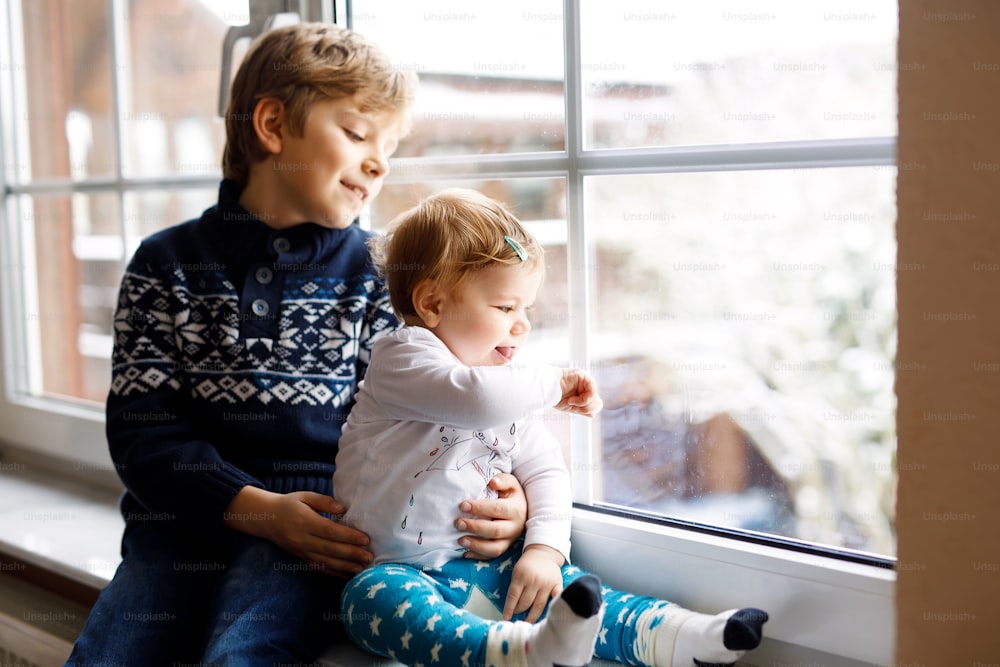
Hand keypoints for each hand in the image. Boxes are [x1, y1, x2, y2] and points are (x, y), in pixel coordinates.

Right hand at [224, 486, 372, 577]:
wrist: (265, 519)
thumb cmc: (289, 504)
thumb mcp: (305, 496)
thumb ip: (325, 502)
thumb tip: (343, 509)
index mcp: (305, 522)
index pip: (331, 532)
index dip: (349, 537)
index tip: (366, 539)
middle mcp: (303, 539)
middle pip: (331, 550)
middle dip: (352, 555)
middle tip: (369, 557)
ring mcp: (302, 551)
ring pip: (326, 562)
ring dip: (345, 567)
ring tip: (362, 569)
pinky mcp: (301, 558)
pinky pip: (319, 567)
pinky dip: (334, 573)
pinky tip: (347, 575)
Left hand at [455, 473, 527, 558]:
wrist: (522, 508)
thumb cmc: (511, 494)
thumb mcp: (511, 483)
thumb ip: (502, 480)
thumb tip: (492, 482)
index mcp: (516, 509)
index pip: (497, 509)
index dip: (479, 508)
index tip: (462, 505)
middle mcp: (515, 527)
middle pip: (495, 530)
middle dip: (475, 527)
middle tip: (458, 523)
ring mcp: (510, 540)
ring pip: (495, 548)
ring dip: (476, 545)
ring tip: (460, 540)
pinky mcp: (505, 548)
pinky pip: (492, 556)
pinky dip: (478, 556)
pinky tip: (465, 552)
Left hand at [504, 544, 564, 621]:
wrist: (543, 552)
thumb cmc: (528, 564)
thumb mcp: (517, 571)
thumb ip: (515, 587)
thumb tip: (512, 606)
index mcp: (521, 576)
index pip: (513, 596)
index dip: (509, 609)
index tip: (506, 617)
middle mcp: (534, 580)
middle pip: (525, 602)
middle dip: (520, 611)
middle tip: (517, 615)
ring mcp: (546, 583)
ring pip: (539, 605)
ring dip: (532, 615)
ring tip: (528, 621)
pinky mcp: (557, 584)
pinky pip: (556, 596)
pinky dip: (555, 604)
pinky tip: (551, 613)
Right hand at [555, 369, 603, 417]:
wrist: (547, 390)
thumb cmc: (555, 397)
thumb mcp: (570, 407)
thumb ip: (582, 409)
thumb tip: (592, 415)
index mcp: (583, 393)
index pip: (595, 405)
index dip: (587, 411)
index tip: (575, 410)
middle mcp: (586, 387)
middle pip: (598, 403)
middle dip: (586, 409)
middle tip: (574, 408)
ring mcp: (585, 382)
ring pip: (595, 398)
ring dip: (583, 404)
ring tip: (571, 402)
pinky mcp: (584, 377)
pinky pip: (592, 391)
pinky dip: (583, 399)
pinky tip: (572, 400)